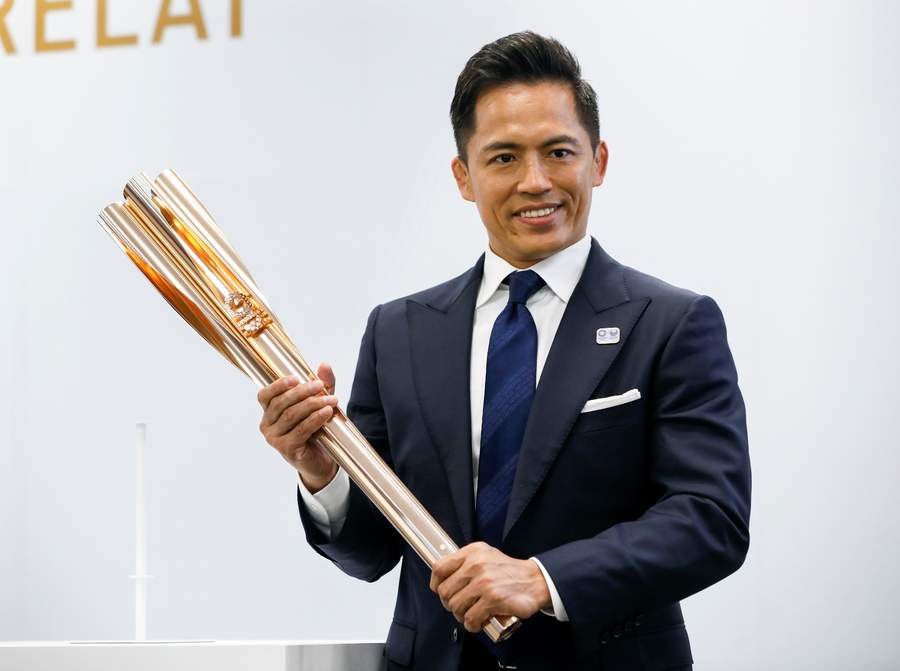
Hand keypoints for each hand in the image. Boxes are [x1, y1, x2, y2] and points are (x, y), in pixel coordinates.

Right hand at [257, 363, 339, 491]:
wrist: (320, 460)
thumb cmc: (315, 429)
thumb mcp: (319, 402)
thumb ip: (322, 384)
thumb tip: (324, 365)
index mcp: (268, 412)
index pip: (265, 395)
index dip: (278, 385)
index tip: (297, 377)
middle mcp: (266, 425)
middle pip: (281, 403)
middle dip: (303, 392)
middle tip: (321, 386)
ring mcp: (274, 439)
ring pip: (291, 415)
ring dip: (313, 404)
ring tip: (331, 399)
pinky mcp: (287, 449)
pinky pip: (301, 430)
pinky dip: (315, 419)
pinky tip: (327, 412)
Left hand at [429, 542, 550, 632]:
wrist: (535, 580)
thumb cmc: (508, 571)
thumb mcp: (485, 555)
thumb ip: (465, 562)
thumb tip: (442, 578)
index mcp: (472, 552)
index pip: (440, 567)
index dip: (435, 583)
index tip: (439, 590)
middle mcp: (476, 565)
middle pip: (445, 592)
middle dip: (450, 604)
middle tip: (460, 607)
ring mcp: (484, 582)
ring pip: (455, 607)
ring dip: (461, 616)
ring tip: (470, 615)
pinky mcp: (492, 599)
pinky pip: (471, 618)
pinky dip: (472, 625)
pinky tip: (478, 623)